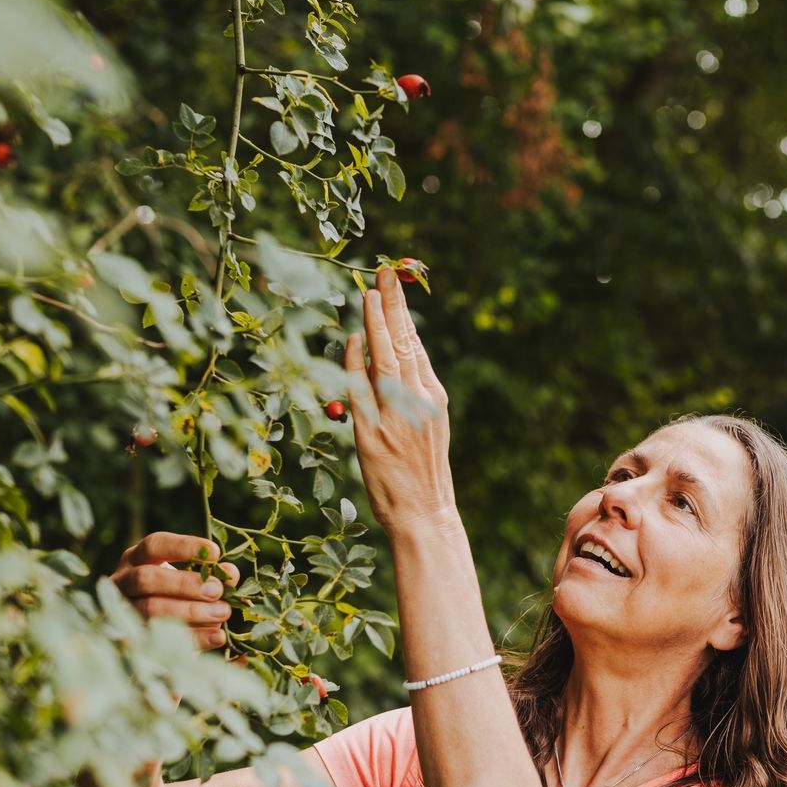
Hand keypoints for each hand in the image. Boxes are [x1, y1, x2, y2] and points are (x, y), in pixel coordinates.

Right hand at [110, 531, 240, 650]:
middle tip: (217, 590)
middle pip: (146, 578)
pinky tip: (218, 636)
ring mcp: (123, 613)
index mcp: (136, 559)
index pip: (154, 545)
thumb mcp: (191, 582)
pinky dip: (193, 638)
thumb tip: (230, 574)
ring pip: (150, 610)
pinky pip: (161, 639)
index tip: (215, 553)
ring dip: (191, 611)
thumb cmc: (178, 599)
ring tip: (222, 613)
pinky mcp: (132, 641)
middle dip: (184, 584)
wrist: (158, 636)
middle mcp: (123, 582)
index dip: (183, 547)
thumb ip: (211, 576)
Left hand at [345, 264, 456, 532]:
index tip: (394, 287)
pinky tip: (353, 339)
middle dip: (392, 305)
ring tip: (369, 293)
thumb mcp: (428, 427)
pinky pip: (361, 390)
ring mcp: (395, 416)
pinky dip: (357, 363)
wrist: (424, 514)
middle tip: (383, 273)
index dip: (403, 314)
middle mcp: (417, 402)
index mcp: (433, 398)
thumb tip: (387, 360)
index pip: (415, 346)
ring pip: (385, 359)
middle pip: (403, 343)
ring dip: (376, 324)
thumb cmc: (422, 473)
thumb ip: (412, 394)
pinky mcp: (372, 434)